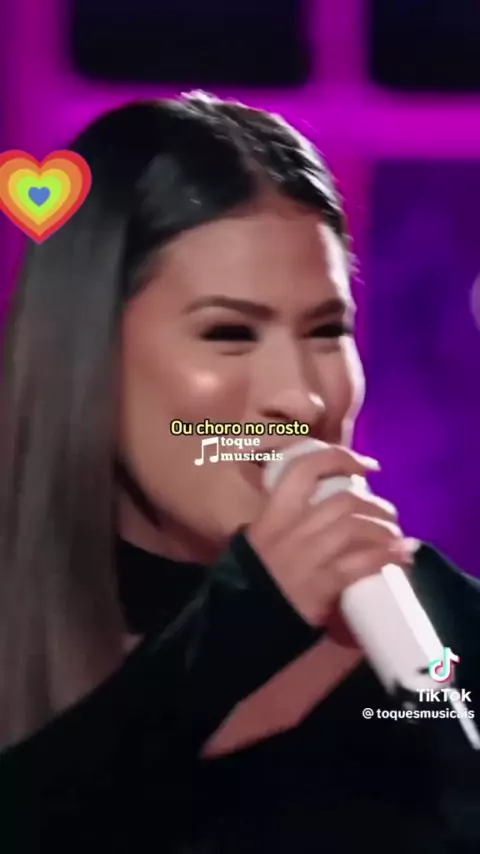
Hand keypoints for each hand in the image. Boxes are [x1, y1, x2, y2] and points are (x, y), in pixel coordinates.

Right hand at [247, 447, 416, 625]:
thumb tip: (320, 498)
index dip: (340, 458)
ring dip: (385, 529)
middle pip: (343, 500)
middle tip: (389, 514)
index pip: (304, 469)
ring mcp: (307, 555)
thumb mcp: (258, 537)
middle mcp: (291, 529)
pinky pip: (361, 563)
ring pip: (355, 527)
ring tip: (397, 537)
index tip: (367, 465)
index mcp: (274, 513)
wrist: (245, 621)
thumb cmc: (255, 576)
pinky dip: (386, 556)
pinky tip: (400, 557)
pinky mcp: (322, 583)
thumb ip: (283, 516)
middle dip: (375, 504)